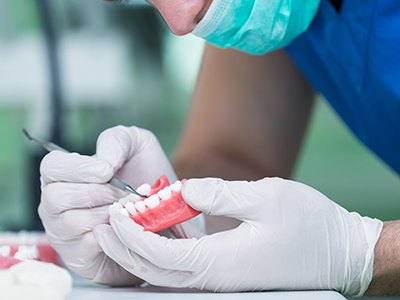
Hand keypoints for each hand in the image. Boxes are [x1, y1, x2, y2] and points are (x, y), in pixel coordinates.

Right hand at [39, 125, 199, 284]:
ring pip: (71, 222)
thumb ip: (116, 141)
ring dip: (107, 214)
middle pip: (56, 197)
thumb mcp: (137, 146)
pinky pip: (85, 246)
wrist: (164, 212)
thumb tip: (102, 162)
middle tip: (125, 194)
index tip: (106, 171)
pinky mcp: (78, 256)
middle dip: (97, 193)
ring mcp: (63, 232)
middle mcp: (56, 203)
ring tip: (130, 210)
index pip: (51, 167)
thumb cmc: (145, 176)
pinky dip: (111, 235)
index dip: (77, 168)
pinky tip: (127, 227)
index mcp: (65, 174)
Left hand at [94, 177, 381, 295]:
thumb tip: (184, 191)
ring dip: (139, 252)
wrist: (339, 253)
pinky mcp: (228, 274)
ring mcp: (222, 280)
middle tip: (105, 223)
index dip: (133, 236)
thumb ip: (221, 194)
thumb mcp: (267, 196)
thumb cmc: (309, 224)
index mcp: (223, 262)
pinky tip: (155, 235)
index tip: (116, 214)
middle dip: (125, 249)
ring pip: (167, 274)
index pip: (162, 256)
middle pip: (156, 272)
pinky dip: (161, 254)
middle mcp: (217, 278)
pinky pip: (183, 270)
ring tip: (122, 228)